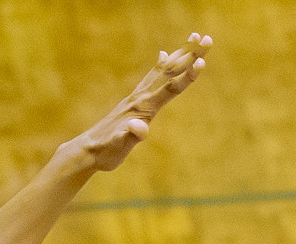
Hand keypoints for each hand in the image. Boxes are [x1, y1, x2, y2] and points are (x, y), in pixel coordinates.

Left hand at [69, 33, 210, 171]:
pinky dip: (159, 65)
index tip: (201, 61)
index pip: (170, 89)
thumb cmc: (105, 152)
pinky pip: (150, 77)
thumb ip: (130, 136)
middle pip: (169, 72)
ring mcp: (136, 97)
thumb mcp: (119, 148)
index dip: (187, 76)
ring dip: (179, 54)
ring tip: (194, 38)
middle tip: (208, 38)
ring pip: (162, 71)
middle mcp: (141, 98)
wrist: (87, 150)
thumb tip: (138, 127)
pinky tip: (163, 55)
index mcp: (143, 108)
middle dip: (189, 55)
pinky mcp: (133, 101)